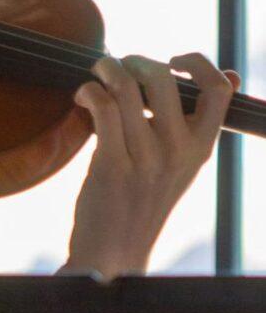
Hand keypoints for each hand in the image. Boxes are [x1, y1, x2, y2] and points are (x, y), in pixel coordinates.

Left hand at [62, 51, 236, 279]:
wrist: (114, 252)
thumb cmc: (144, 201)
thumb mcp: (184, 164)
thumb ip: (199, 123)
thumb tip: (231, 75)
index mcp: (201, 148)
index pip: (218, 89)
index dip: (197, 62)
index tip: (173, 62)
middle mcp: (178, 152)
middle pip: (163, 78)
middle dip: (135, 60)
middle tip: (119, 65)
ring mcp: (145, 159)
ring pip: (126, 88)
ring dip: (106, 69)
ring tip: (98, 72)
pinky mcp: (111, 165)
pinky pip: (102, 108)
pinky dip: (89, 91)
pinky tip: (83, 97)